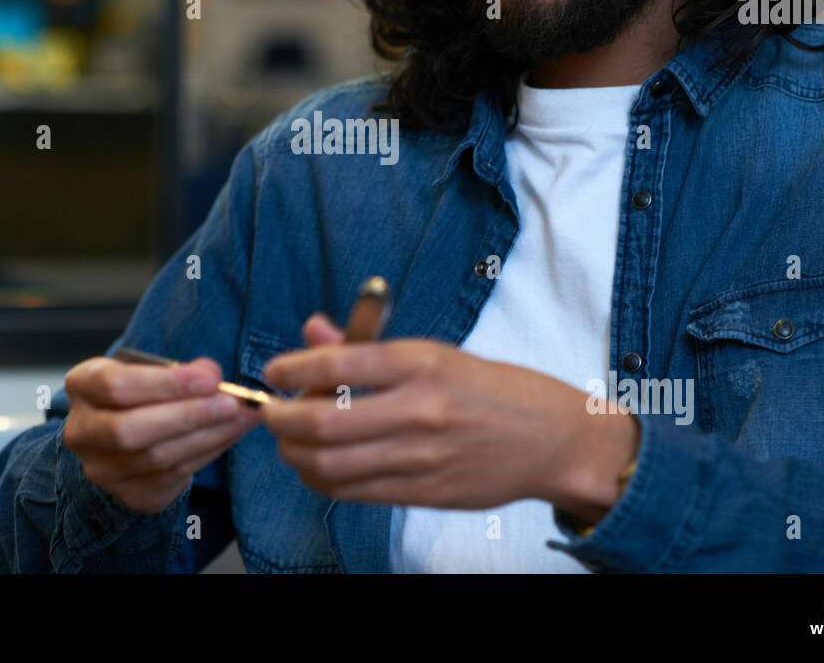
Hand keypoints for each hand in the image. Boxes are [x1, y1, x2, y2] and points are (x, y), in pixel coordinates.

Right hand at [62, 355, 261, 512]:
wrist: (122, 435)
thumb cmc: (140, 393)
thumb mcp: (149, 370)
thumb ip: (177, 371)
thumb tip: (212, 376)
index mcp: (83, 386)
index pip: (116, 386)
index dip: (167, 383)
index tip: (211, 378)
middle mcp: (82, 431)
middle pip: (130, 430)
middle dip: (188, 415)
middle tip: (231, 404)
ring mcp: (101, 468)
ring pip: (156, 457)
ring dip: (207, 436)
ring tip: (241, 417)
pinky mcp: (129, 493)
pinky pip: (173, 476)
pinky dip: (208, 452)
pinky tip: (230, 434)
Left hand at [261, 314, 639, 516]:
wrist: (553, 439)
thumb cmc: (491, 389)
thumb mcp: (435, 353)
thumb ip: (369, 344)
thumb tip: (312, 332)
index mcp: (422, 362)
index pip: (337, 363)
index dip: (292, 368)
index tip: (274, 371)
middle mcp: (419, 408)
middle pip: (321, 422)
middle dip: (280, 419)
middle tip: (271, 413)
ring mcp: (422, 456)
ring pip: (329, 464)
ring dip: (294, 454)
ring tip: (290, 442)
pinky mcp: (425, 492)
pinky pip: (353, 491)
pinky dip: (321, 479)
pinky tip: (316, 467)